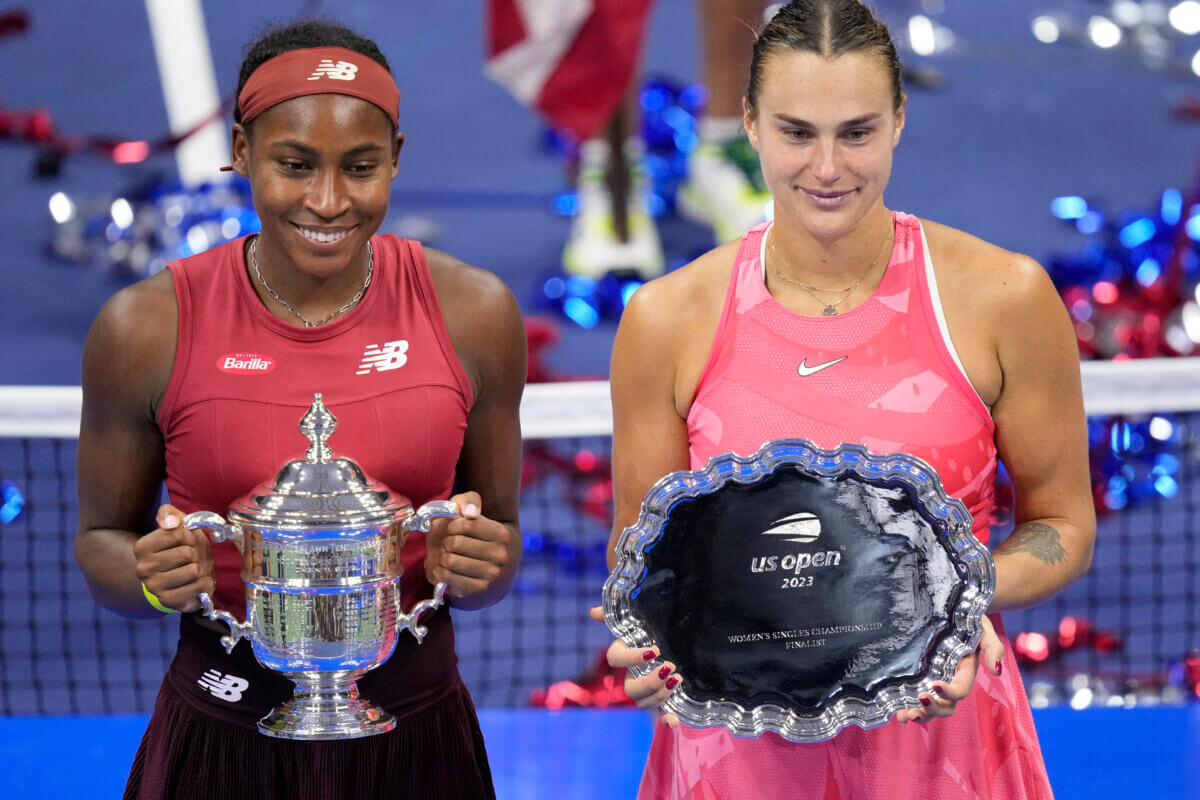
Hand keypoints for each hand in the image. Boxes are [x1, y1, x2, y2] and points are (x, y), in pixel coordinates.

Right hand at [132, 504, 213, 612]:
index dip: (190, 536)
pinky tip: (197, 583)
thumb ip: (170, 514)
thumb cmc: (179, 549)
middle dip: (196, 553)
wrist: (177, 580)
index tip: (185, 542)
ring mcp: (154, 587)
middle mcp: (143, 569)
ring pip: (194, 570)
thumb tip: (172, 522)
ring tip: (194, 570)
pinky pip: (200, 586)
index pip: (178, 534)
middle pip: (187, 553)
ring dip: (201, 568)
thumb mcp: (176, 525)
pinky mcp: (169, 601)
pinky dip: (205, 583)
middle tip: (191, 558)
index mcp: (142, 547)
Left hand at [424, 492, 513, 601]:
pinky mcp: (479, 589)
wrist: (496, 570)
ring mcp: (491, 575)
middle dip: (447, 542)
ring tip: (448, 556)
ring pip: (450, 560)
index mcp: (503, 534)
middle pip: (455, 543)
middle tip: (451, 545)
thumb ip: (468, 501)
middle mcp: (501, 556)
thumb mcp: (474, 512)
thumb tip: (470, 511)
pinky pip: (448, 577)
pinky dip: (440, 571)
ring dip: (442, 557)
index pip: (466, 524)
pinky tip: (444, 568)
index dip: (454, 525)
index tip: (455, 529)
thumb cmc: (479, 536)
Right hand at [589, 606, 681, 725]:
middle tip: (669, 668)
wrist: (677, 639)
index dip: (632, 658)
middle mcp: (632, 675)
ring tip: (677, 680)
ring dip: (659, 696)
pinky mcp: (662, 699)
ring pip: (642, 703)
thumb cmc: (654, 627)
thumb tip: (593, 611)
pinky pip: (660, 714)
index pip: (616, 659)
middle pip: (630, 689)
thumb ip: (619, 615)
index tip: (655, 650)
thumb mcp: (641, 618)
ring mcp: (646, 690)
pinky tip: (673, 722)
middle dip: (649, 683)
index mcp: (625, 654)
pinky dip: (666, 719)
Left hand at [893, 614, 1004, 724]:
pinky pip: (915, 698)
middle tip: (920, 700)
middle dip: (934, 709)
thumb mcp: (984, 629)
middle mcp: (950, 681)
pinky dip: (907, 708)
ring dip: (919, 714)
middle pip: (946, 706)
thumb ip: (992, 648)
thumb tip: (996, 670)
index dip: (949, 692)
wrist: (954, 609)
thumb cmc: (970, 620)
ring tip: (905, 716)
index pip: (960, 689)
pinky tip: (897, 714)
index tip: (935, 685)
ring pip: (931, 707)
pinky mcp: (920, 677)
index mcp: (965, 673)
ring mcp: (935, 680)